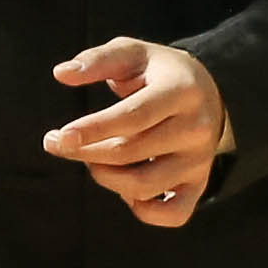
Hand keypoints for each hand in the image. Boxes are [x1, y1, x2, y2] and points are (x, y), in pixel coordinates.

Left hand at [44, 38, 233, 226]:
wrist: (210, 93)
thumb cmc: (158, 72)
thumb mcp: (133, 53)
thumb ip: (97, 59)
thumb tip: (60, 73)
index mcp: (181, 91)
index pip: (133, 117)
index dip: (93, 129)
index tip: (58, 136)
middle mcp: (196, 129)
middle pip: (130, 152)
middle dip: (84, 152)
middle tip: (57, 143)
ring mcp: (200, 161)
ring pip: (143, 186)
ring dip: (105, 178)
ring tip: (92, 160)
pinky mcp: (199, 184)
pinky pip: (171, 215)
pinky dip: (142, 210)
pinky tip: (125, 189)